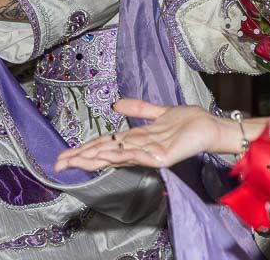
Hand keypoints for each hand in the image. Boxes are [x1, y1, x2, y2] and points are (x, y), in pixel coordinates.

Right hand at [54, 100, 224, 170]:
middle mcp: (139, 148)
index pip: (105, 144)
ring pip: (117, 156)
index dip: (84, 148)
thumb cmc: (188, 122)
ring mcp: (149, 154)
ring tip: (75, 160)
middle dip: (81, 158)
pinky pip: (139, 155)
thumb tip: (115, 105)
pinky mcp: (162, 157)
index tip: (64, 154)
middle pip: (105, 153)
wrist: (210, 127)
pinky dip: (122, 155)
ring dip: (95, 158)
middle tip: (59, 164)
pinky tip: (106, 155)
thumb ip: (138, 109)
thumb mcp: (159, 112)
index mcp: (137, 139)